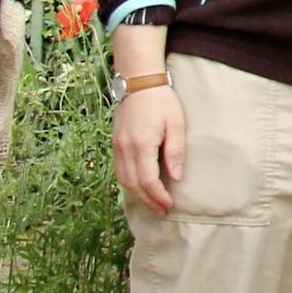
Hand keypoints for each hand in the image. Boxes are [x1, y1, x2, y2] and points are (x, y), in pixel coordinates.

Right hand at [113, 81, 186, 215]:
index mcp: (141, 144)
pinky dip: (128, 183)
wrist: (139, 82)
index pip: (147, 181)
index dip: (158, 196)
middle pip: (133, 185)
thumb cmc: (162, 101)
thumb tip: (176, 177)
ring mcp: (117, 146)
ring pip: (123, 180)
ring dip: (137, 195)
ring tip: (152, 203)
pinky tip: (139, 188)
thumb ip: (175, 151)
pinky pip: (119, 170)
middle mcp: (125, 148)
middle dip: (148, 201)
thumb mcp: (176, 123)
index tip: (169, 205)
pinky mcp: (115, 143)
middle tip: (162, 210)